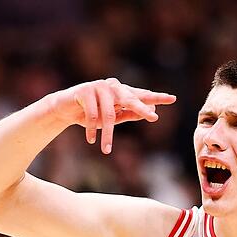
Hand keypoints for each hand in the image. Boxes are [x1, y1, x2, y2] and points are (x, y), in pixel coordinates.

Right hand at [46, 79, 175, 153]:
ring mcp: (98, 86)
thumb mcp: (113, 117)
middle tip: (154, 117)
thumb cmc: (91, 113)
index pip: (141, 95)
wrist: (64, 109)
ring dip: (107, 134)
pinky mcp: (84, 90)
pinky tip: (91, 139)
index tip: (173, 99)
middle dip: (142, 109)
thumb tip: (151, 113)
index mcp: (121, 92)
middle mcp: (112, 86)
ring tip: (106, 150)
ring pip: (109, 114)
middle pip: (131, 99)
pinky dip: (92, 129)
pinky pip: (92, 114)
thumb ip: (130, 114)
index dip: (156, 98)